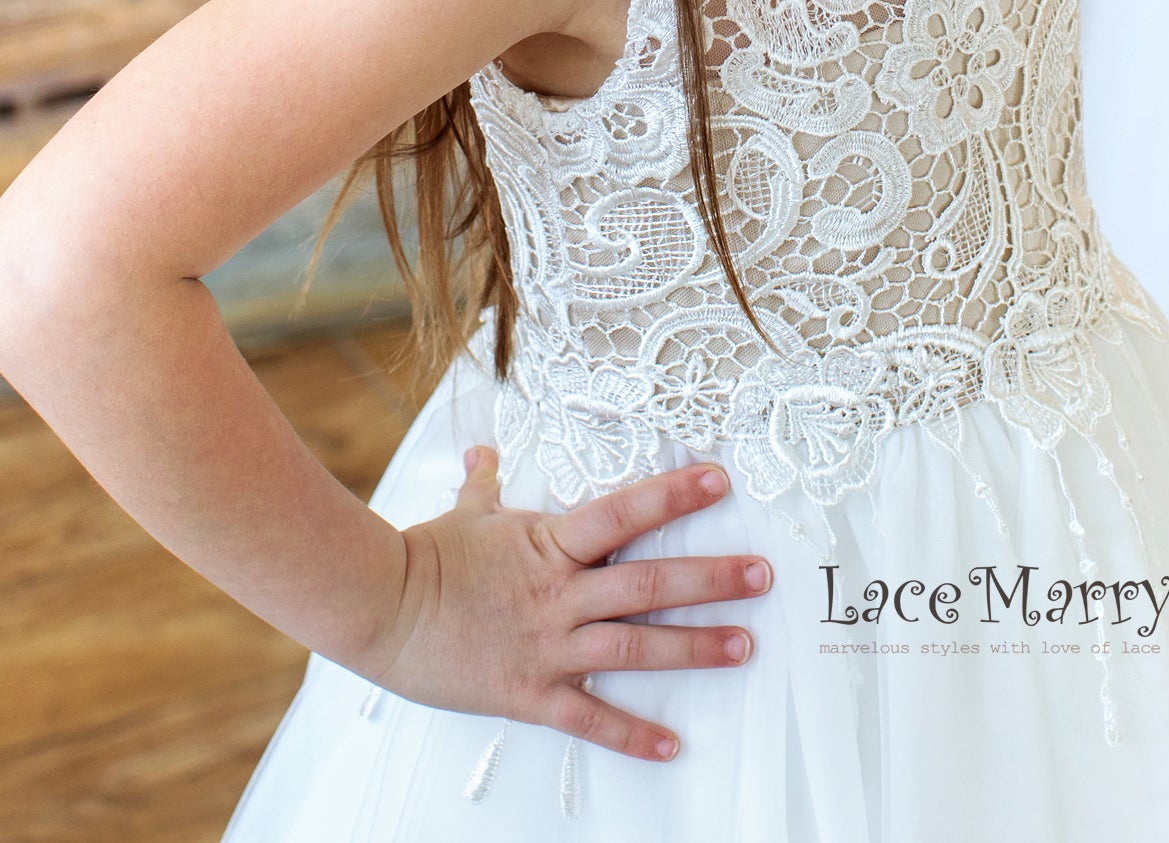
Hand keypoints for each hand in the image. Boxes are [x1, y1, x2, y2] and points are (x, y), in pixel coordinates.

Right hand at [354, 447, 771, 761]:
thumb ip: (486, 483)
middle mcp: (559, 593)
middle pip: (648, 583)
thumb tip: (485, 452)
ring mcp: (548, 644)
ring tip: (743, 646)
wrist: (380, 608)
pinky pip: (590, 718)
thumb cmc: (425, 557)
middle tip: (761, 577)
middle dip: (711, 578)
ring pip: (634, 646)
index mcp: (549, 543)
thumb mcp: (465, 513)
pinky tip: (672, 743)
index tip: (721, 484)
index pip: (626, 513)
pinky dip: (633, 734)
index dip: (675, 496)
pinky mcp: (531, 693)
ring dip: (693, 647)